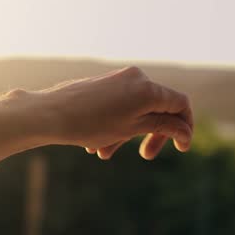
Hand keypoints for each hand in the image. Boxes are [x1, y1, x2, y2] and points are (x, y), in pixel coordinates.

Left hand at [35, 66, 193, 159]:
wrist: (49, 114)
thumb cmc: (90, 124)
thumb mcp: (132, 129)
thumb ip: (163, 127)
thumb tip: (185, 131)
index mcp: (148, 88)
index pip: (181, 103)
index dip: (185, 126)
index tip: (182, 148)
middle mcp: (137, 78)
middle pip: (160, 108)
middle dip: (154, 134)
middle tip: (146, 156)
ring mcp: (120, 79)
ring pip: (137, 110)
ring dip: (128, 135)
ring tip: (105, 154)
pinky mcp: (105, 84)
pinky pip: (121, 106)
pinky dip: (116, 126)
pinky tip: (97, 146)